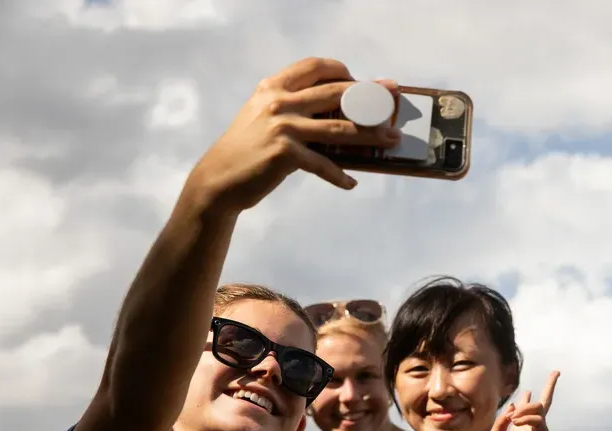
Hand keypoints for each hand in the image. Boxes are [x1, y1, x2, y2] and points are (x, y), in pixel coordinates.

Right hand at [185, 57, 400, 214]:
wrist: (219, 178)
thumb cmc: (246, 148)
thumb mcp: (263, 115)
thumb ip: (291, 105)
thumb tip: (335, 111)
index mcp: (273, 87)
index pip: (315, 67)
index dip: (343, 71)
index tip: (364, 81)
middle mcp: (278, 101)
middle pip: (335, 93)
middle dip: (369, 95)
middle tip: (392, 100)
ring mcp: (283, 127)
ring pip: (338, 128)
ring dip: (370, 134)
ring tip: (391, 138)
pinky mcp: (285, 154)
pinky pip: (323, 165)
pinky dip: (339, 176)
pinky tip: (351, 183)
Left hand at [487, 371, 559, 430]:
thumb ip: (502, 421)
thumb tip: (512, 407)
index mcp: (521, 428)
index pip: (529, 409)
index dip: (529, 398)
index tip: (528, 390)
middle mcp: (532, 428)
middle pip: (544, 403)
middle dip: (550, 386)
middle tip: (557, 371)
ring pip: (539, 408)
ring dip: (525, 408)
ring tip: (513, 418)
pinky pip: (538, 420)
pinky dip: (526, 418)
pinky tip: (517, 423)